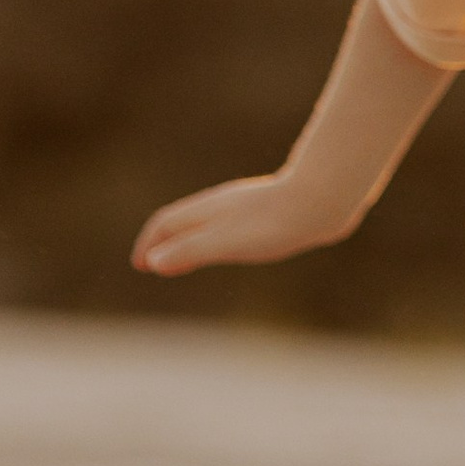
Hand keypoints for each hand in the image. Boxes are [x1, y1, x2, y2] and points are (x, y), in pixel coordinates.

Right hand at [131, 169, 349, 278]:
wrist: (325, 200)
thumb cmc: (275, 224)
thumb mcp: (227, 242)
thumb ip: (192, 250)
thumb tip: (154, 262)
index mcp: (209, 210)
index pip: (166, 224)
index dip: (148, 244)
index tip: (139, 265)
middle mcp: (223, 204)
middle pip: (183, 220)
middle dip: (163, 241)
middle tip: (152, 265)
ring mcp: (245, 207)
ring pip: (206, 221)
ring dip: (188, 239)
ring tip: (184, 259)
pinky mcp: (268, 212)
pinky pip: (229, 225)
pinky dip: (214, 239)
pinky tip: (233, 247)